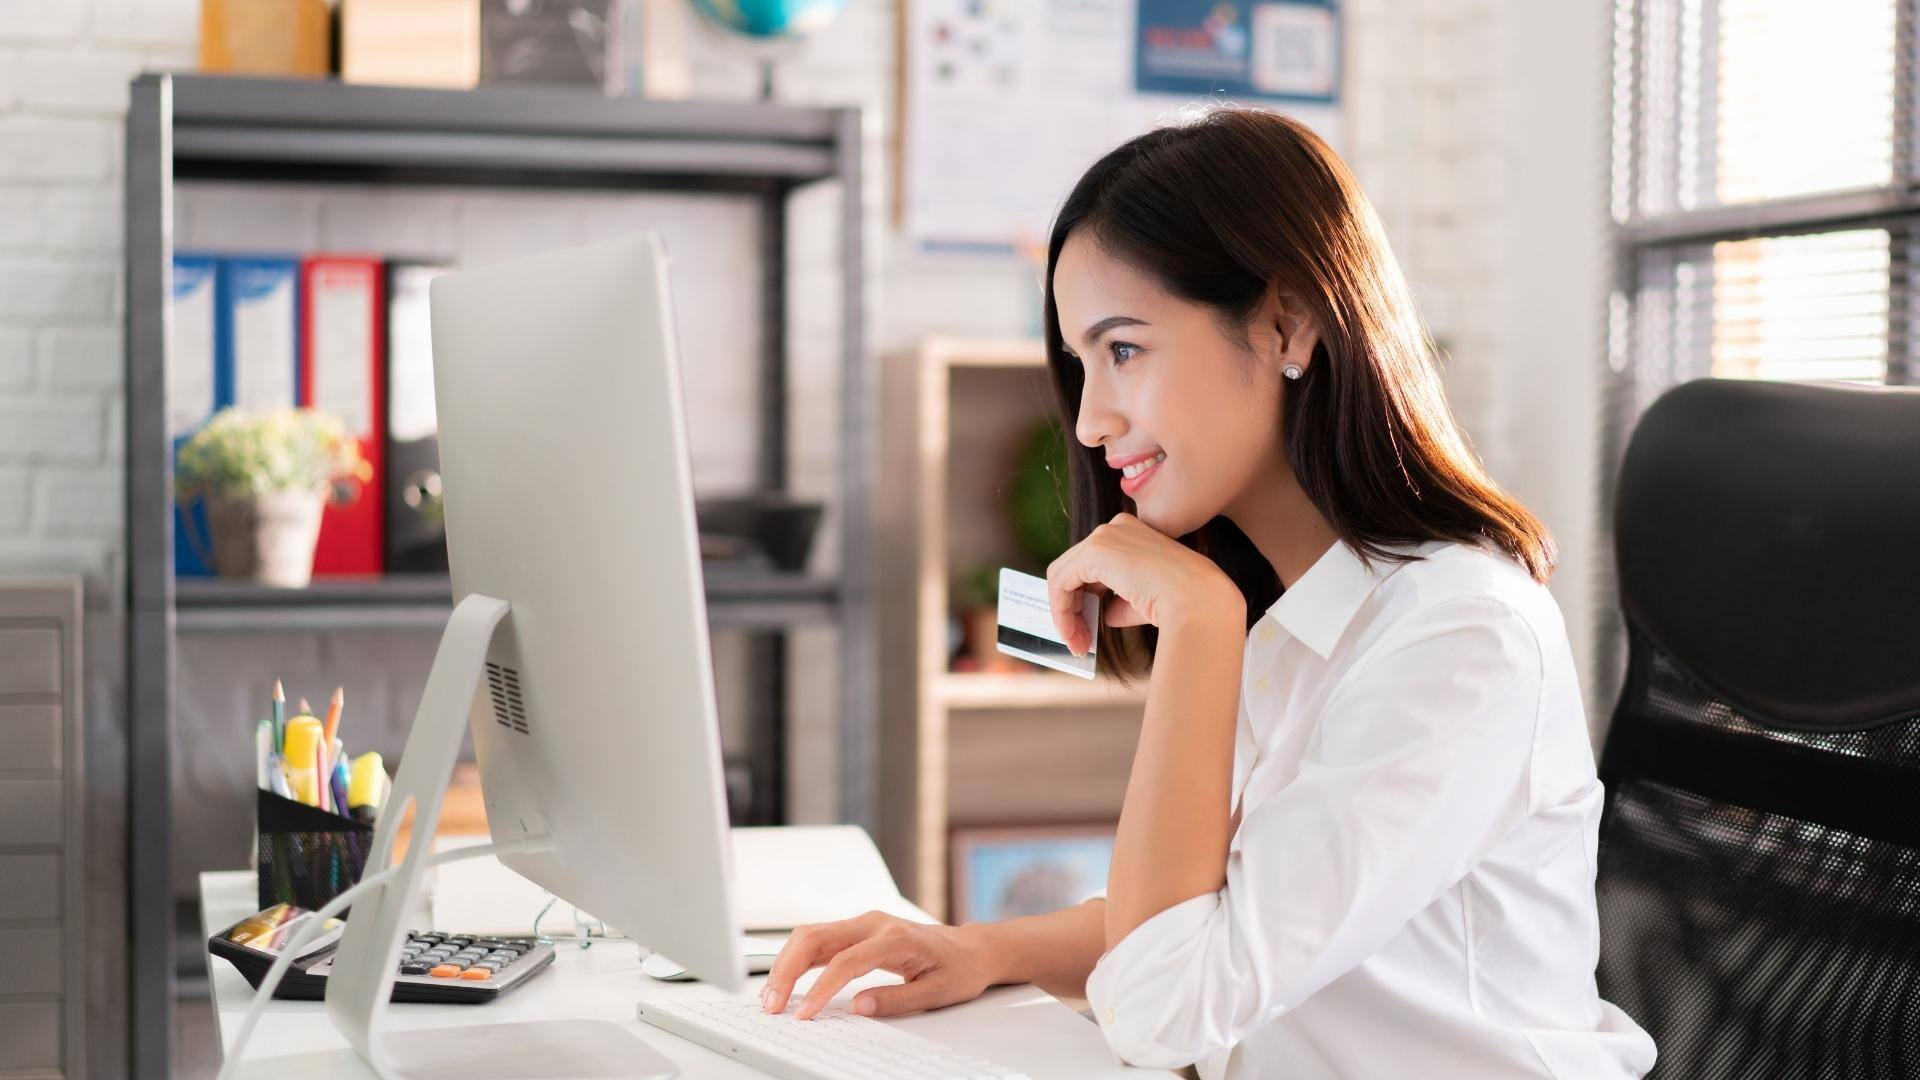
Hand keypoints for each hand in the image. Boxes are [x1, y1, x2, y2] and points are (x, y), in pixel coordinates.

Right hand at [760, 911, 997, 1020]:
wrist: (972, 949)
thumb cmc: (959, 969)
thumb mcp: (937, 993)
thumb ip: (896, 1000)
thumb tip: (858, 1007)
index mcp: (896, 938)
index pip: (846, 961)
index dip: (820, 989)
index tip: (804, 1013)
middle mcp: (875, 923)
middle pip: (816, 937)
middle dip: (787, 970)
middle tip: (772, 1004)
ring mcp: (865, 922)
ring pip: (812, 934)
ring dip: (786, 963)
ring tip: (772, 996)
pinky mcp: (859, 929)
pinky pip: (820, 938)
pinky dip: (798, 958)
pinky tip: (787, 980)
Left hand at [1047, 512, 1242, 655]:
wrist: (1199, 602)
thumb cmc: (1183, 603)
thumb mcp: (1144, 600)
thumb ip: (1121, 602)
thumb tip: (1105, 615)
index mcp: (1132, 534)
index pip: (1093, 566)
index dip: (1084, 598)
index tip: (1086, 629)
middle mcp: (1116, 528)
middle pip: (1074, 569)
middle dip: (1070, 608)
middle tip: (1078, 641)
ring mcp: (1105, 536)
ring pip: (1063, 576)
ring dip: (1065, 614)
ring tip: (1077, 644)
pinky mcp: (1095, 551)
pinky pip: (1061, 582)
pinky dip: (1061, 611)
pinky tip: (1072, 634)